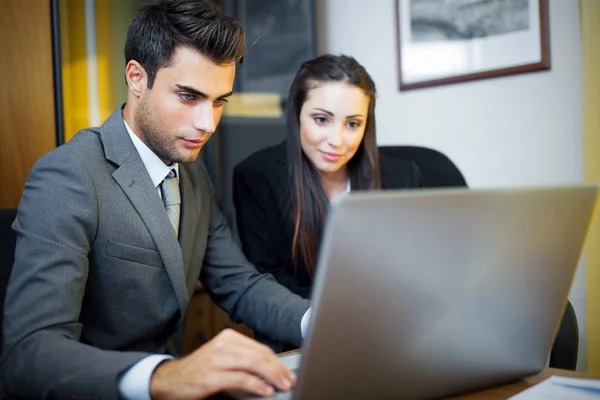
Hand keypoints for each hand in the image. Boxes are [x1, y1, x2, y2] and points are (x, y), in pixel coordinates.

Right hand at [149, 329, 295, 399]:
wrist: (170, 379)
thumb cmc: (199, 370)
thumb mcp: (222, 357)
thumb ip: (243, 358)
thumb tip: (270, 368)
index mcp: (228, 338)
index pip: (260, 348)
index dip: (277, 362)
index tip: (287, 372)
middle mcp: (223, 345)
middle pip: (260, 355)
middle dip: (278, 369)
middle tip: (288, 380)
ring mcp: (217, 360)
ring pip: (253, 364)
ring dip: (272, 377)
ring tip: (281, 385)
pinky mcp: (212, 376)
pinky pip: (241, 379)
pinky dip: (257, 385)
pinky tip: (265, 390)